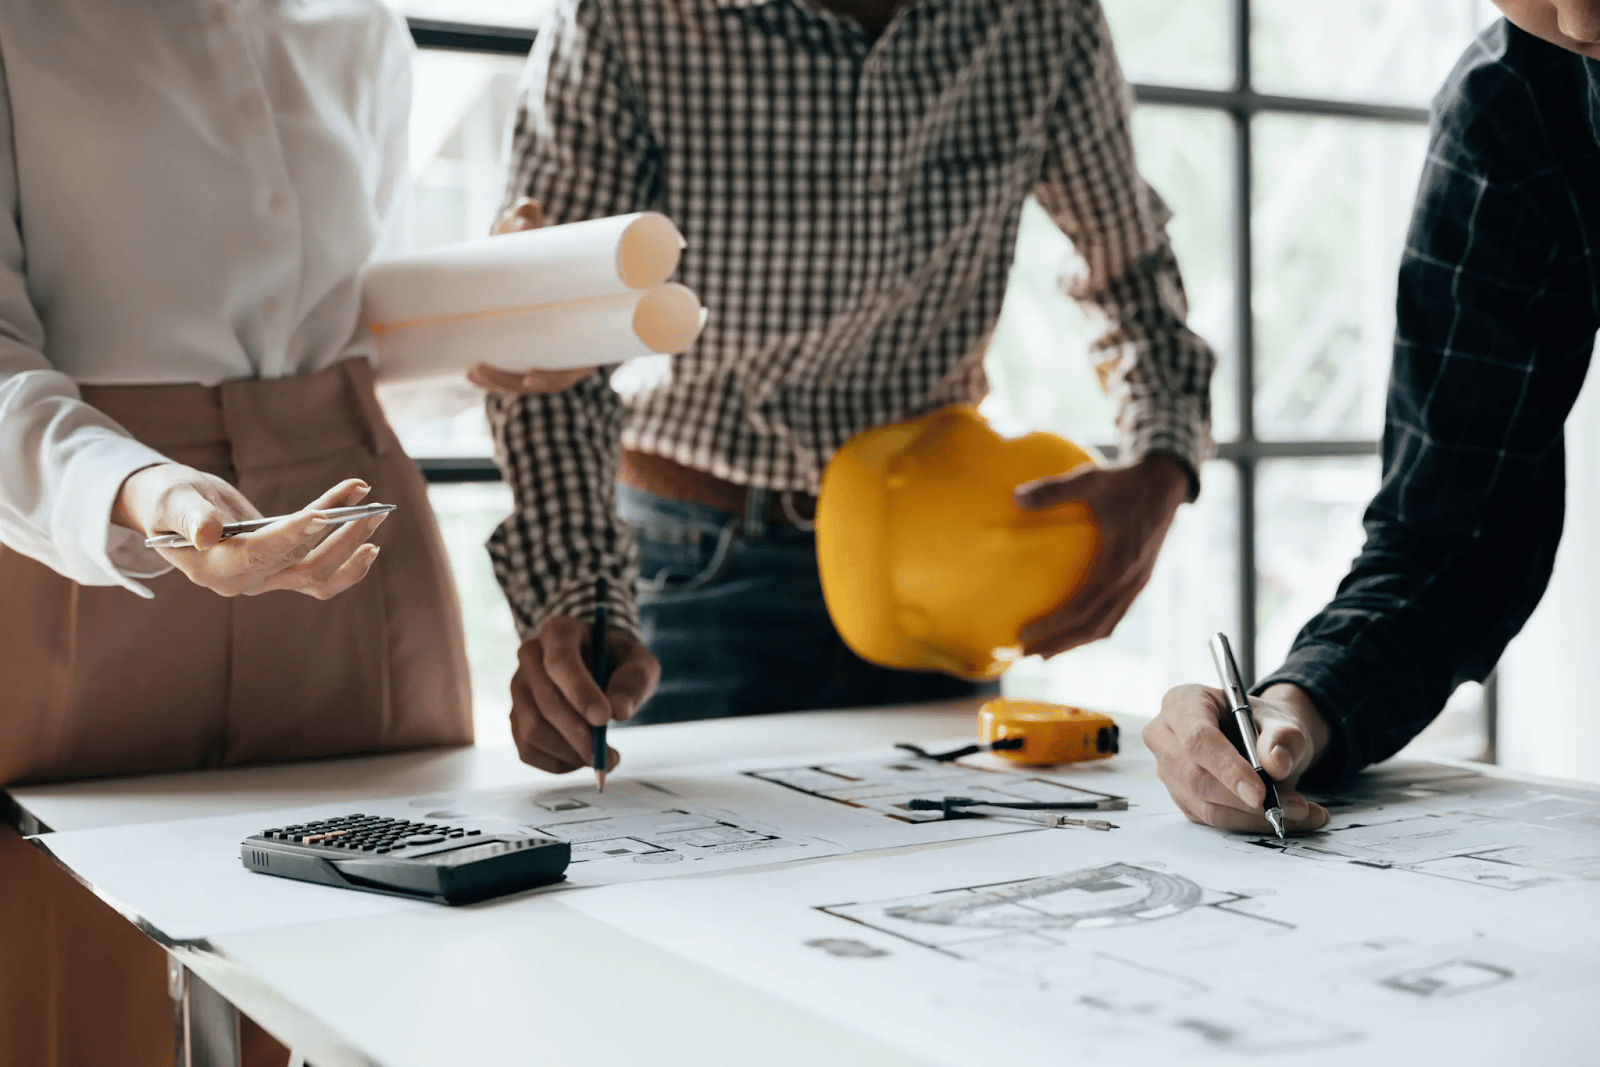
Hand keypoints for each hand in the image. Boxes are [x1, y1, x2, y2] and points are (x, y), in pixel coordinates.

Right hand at [112, 465, 386, 598]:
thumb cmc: (169, 501)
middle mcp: (245, 582)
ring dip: (353, 546)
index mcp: (215, 570)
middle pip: (302, 566)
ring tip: (378, 513)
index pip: (262, 555)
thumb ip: (188, 517)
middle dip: (341, 537)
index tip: (324, 513)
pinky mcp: (281, 568)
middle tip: (373, 508)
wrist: (173, 509)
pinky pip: (319, 567)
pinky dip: (345, 549)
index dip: (293, 535)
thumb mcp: (172, 501)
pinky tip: (365, 524)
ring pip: (318, 574)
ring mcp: (266, 578)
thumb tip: (207, 534)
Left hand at [465, 196, 596, 396]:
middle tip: (483, 369)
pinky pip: (512, 371)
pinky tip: (470, 374)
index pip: (576, 367)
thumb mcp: (541, 236)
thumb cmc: (546, 248)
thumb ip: (531, 222)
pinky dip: (491, 377)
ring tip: (472, 372)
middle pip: (543, 381)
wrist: (536, 252)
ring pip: (523, 381)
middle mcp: (569, 348)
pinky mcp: (525, 349)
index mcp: (586, 331)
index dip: (554, 378)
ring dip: (498, 383)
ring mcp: (546, 351)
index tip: (532, 376)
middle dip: (512, 383)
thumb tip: (526, 213)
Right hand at [508, 614, 660, 773]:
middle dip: (578, 734)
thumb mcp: (639, 662)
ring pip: (532, 729)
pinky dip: (557, 764)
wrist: (598, 665)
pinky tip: (581, 759)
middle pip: (545, 702)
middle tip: (608, 757)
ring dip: (568, 752)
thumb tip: (619, 712)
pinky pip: (528, 749)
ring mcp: (518, 688)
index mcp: (559, 632)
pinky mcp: (515, 717)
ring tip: (600, 757)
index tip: (605, 719)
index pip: (561, 662)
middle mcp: (530, 657)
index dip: (580, 692)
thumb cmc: (618, 662)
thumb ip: (634, 681)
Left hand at [1013, 453, 1188, 655]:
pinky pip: (1114, 615)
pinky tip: (1069, 628)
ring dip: (1075, 642)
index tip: (1024, 635)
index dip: (1053, 626)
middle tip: (1026, 654)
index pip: (1082, 608)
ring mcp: (1138, 584)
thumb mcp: (1090, 479)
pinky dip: (1091, 628)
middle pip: (1093, 627)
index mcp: (1120, 563)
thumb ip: (1053, 489)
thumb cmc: (1125, 480)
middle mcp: (1131, 581)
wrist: (1166, 483)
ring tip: (1044, 651)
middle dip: (1059, 644)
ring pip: (1106, 626)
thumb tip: (1015, 497)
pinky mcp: (1138, 581)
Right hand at [1143, 682, 1332, 833]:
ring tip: (1299, 811)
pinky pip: (1212, 821)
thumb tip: (1276, 764)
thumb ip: (1282, 738)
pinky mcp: (1180, 797)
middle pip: (1196, 778)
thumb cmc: (1262, 724)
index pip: (1198, 739)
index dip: (1227, 768)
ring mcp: (1168, 770)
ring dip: (1254, 817)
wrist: (1262, 738)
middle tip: (1294, 806)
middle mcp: (1164, 736)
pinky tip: (1283, 816)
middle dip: (1245, 801)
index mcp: (1182, 703)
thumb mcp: (1282, 720)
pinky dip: (1251, 823)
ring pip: (1205, 806)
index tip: (1260, 794)